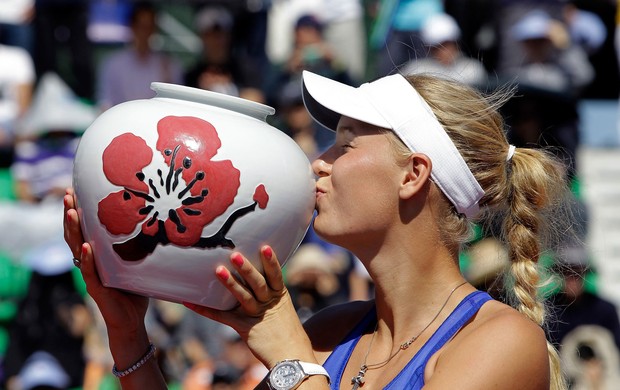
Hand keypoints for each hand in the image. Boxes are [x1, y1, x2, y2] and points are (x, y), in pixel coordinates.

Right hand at [63, 188, 148, 333]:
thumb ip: (141, 246)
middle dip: (70, 213)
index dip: (78, 211)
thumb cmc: (135, 291)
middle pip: (75, 234)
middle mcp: (89, 262)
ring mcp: (91, 275)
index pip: (84, 229)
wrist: (131, 321)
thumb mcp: (138, 263)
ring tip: (71, 212)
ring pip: (77, 249)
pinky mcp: (97, 289)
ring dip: (74, 231)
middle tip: (68, 193)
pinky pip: (89, 272)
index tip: (75, 190)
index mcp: (97, 255)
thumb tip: (161, 221)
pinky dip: (86, 260)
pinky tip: (86, 248)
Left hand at [184, 247, 315, 367]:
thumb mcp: (283, 310)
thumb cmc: (287, 332)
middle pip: (258, 283)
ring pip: (243, 297)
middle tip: (234, 254)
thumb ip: (270, 295)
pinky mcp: (245, 328)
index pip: (276, 275)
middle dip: (246, 268)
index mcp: (280, 296)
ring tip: (218, 270)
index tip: (265, 246)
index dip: (271, 261)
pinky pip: (223, 317)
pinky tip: (191, 302)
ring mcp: (257, 315)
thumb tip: (255, 277)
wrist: (292, 357)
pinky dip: (206, 309)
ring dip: (230, 284)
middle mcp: (269, 303)